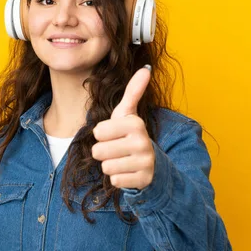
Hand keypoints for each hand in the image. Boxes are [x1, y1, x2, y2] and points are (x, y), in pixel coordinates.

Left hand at [91, 65, 154, 190]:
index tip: (114, 135)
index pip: (98, 132)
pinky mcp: (143, 180)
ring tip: (122, 160)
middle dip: (103, 152)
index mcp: (135, 124)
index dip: (101, 135)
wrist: (152, 163)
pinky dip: (118, 179)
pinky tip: (128, 172)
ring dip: (110, 166)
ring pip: (106, 167)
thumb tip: (145, 68)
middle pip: (99, 151)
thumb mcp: (128, 114)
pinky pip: (114, 181)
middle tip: (117, 150)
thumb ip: (133, 91)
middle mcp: (142, 142)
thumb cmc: (131, 136)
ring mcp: (144, 162)